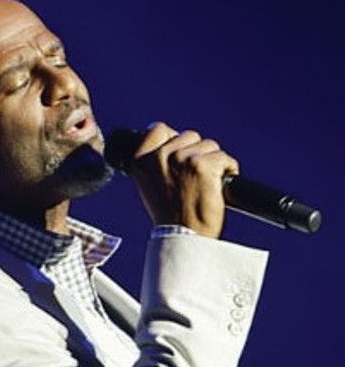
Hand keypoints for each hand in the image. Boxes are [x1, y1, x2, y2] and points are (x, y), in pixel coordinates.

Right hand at [129, 122, 238, 237]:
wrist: (183, 237)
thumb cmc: (170, 216)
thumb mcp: (150, 185)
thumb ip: (156, 163)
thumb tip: (173, 143)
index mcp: (140, 161)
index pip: (157, 129)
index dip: (174, 139)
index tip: (179, 155)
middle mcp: (158, 157)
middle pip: (188, 135)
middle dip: (196, 153)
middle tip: (194, 179)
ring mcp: (180, 159)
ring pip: (209, 145)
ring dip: (213, 162)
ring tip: (205, 185)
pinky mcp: (202, 165)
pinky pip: (224, 158)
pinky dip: (228, 170)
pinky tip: (218, 187)